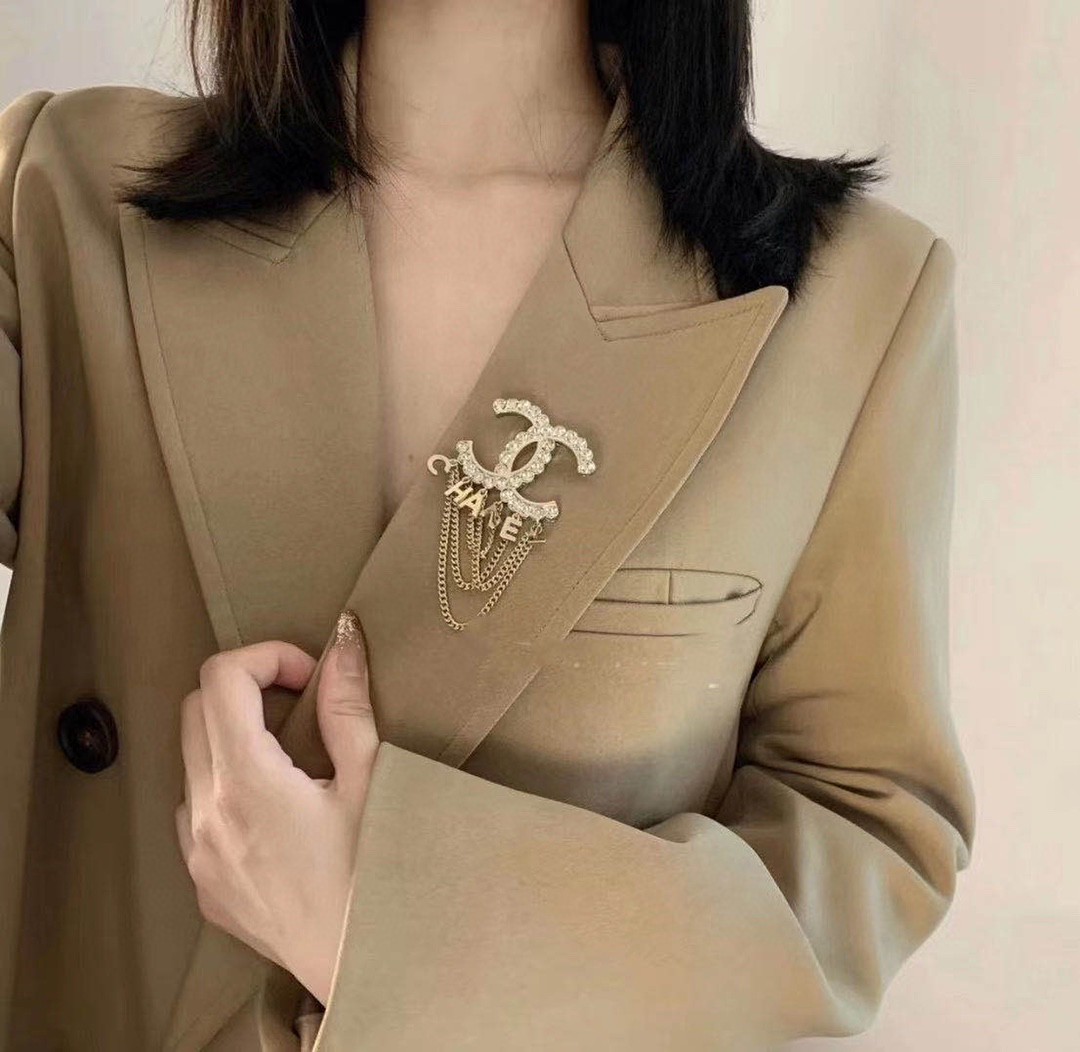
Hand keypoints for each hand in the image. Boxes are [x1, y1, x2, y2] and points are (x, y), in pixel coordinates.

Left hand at [175, 610, 376, 1004]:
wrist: (368, 967)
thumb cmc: (379, 875)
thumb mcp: (373, 781)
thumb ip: (347, 705)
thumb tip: (341, 640)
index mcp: (248, 782)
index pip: (221, 679)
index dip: (266, 657)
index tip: (309, 676)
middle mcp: (208, 815)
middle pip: (195, 710)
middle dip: (246, 690)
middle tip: (301, 706)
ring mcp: (198, 855)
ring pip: (190, 762)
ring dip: (231, 739)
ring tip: (290, 760)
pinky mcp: (204, 885)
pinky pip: (195, 813)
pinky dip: (224, 788)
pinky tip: (274, 810)